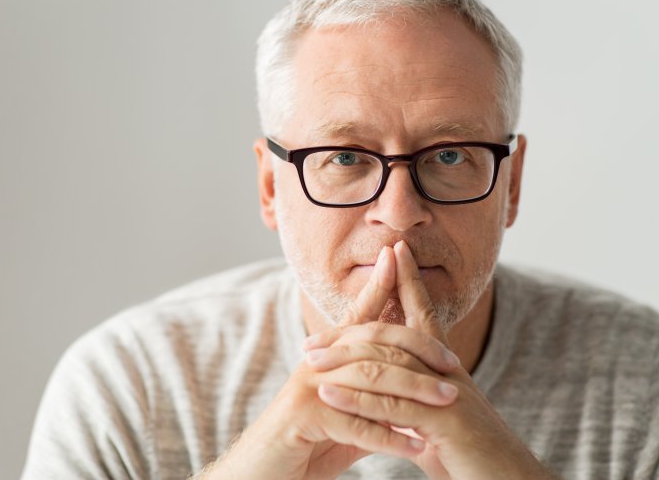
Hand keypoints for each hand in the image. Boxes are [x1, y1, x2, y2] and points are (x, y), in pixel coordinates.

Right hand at [197, 244, 460, 479]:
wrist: (259, 472)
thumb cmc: (303, 444)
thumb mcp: (343, 416)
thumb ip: (371, 403)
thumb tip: (407, 403)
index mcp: (327, 358)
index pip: (357, 315)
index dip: (377, 284)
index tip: (397, 255)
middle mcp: (316, 364)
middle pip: (373, 343)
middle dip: (417, 348)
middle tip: (454, 363)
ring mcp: (308, 387)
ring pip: (370, 379)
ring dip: (413, 392)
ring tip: (447, 402)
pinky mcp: (303, 416)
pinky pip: (354, 424)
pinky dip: (388, 437)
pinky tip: (415, 447)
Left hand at [303, 241, 553, 478]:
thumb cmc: (474, 455)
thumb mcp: (441, 422)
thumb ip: (417, 405)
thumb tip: (393, 402)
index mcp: (446, 369)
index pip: (425, 313)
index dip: (410, 280)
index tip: (395, 250)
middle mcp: (447, 372)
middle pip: (395, 334)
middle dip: (352, 326)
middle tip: (310, 338)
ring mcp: (446, 394)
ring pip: (387, 365)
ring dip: (343, 360)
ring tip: (307, 361)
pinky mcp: (444, 422)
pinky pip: (391, 405)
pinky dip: (357, 398)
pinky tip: (328, 393)